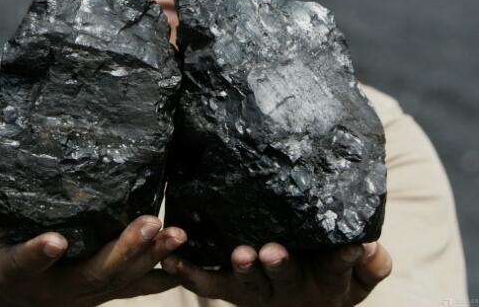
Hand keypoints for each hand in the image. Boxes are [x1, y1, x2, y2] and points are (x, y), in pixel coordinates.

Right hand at [0, 166, 186, 306]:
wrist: (9, 301)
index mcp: (18, 273)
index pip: (26, 265)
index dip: (39, 254)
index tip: (56, 239)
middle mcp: (56, 290)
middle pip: (94, 276)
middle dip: (123, 252)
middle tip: (151, 224)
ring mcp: (85, 293)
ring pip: (122, 281)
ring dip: (152, 258)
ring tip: (177, 233)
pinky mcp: (104, 290)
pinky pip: (136, 287)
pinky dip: (162, 275)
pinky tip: (186, 258)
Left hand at [161, 240, 391, 306]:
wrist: (304, 303)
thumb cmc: (331, 273)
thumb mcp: (361, 274)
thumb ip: (373, 263)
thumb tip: (369, 245)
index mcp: (327, 282)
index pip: (339, 269)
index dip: (343, 259)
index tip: (350, 246)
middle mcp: (290, 289)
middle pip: (285, 278)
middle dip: (279, 264)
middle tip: (272, 251)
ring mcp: (257, 290)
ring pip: (248, 283)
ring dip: (242, 268)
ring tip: (237, 253)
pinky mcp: (229, 288)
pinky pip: (208, 284)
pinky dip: (190, 274)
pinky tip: (173, 261)